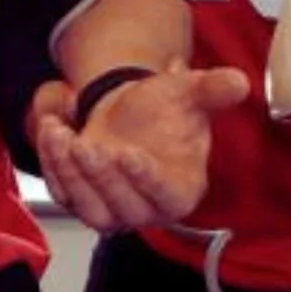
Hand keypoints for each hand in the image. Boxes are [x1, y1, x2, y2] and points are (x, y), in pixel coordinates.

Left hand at [33, 63, 249, 231]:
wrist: (132, 112)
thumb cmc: (164, 110)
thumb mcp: (189, 93)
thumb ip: (213, 90)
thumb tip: (239, 82)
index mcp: (180, 190)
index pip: (165, 196)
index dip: (146, 179)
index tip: (130, 154)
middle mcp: (147, 208)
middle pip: (123, 207)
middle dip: (101, 176)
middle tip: (86, 144)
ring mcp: (113, 209)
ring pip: (90, 208)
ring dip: (70, 173)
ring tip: (58, 133)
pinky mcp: (83, 201)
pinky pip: (64, 195)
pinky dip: (53, 166)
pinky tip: (51, 132)